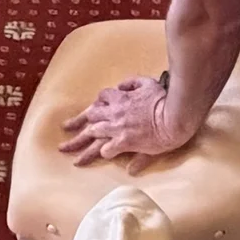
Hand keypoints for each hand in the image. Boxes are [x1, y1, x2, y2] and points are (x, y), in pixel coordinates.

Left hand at [57, 77, 192, 173]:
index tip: (89, 112)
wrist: (174, 116)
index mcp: (120, 98)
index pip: (100, 100)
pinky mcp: (125, 142)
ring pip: (93, 135)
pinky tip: (99, 157)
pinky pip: (107, 149)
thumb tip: (121, 84)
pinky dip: (103, 152)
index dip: (94, 106)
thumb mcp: (148, 83)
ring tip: (67, 151)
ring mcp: (118, 128)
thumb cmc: (163, 99)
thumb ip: (133, 82)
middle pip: (90, 118)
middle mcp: (115, 113)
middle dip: (76, 125)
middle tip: (65, 132)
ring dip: (79, 143)